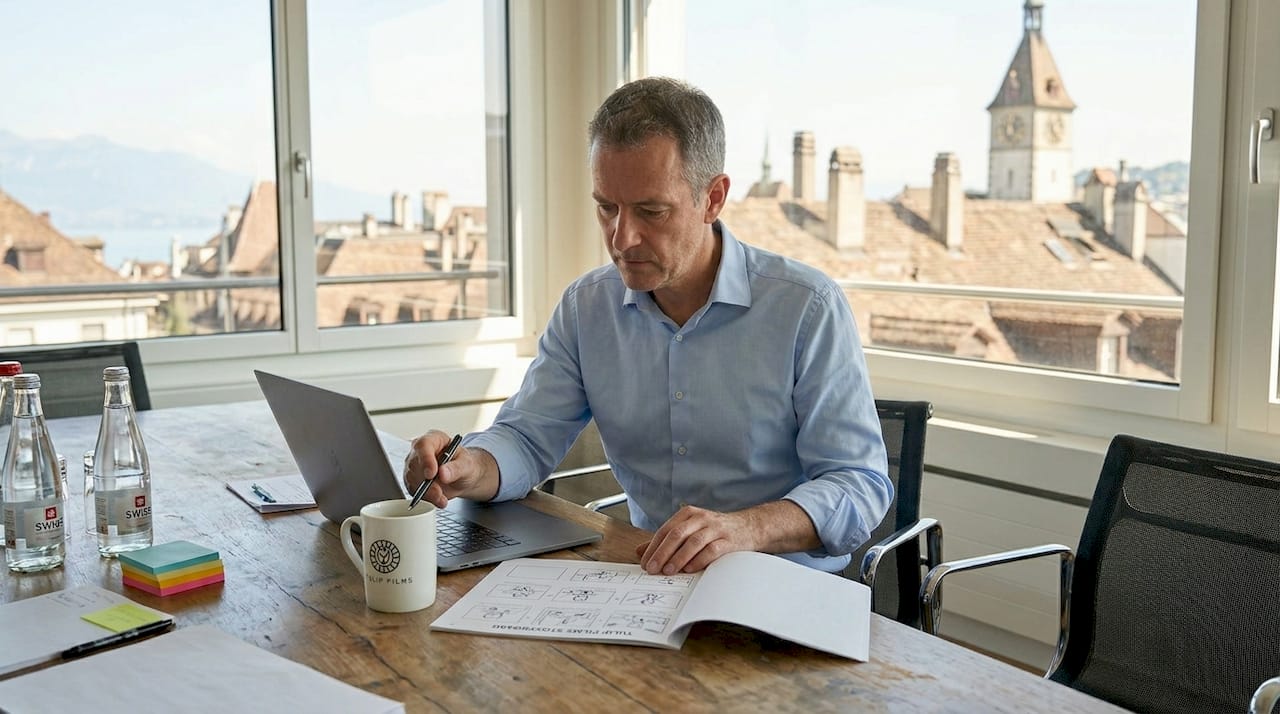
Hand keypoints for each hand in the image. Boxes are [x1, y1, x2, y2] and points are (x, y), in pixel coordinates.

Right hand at [402, 430, 497, 507]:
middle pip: (414, 464)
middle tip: (439, 493)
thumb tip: (443, 473)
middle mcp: (420, 451)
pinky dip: (425, 497)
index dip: (426, 459)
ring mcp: (414, 465)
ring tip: (442, 498)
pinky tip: (437, 499)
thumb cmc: (465, 464)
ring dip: (426, 492)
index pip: (423, 445)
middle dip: (426, 482)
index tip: (431, 474)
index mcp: (434, 439)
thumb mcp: (467, 464)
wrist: (463, 477)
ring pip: (411, 479)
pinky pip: (413, 489)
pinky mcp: (412, 479)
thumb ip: (456, 468)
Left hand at [635, 505, 755, 574]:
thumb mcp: (689, 530)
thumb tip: (640, 551)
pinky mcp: (728, 541)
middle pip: (677, 534)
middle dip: (662, 553)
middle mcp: (701, 518)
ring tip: (668, 571)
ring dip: (678, 558)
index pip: (665, 530)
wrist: (748, 527)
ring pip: (693, 542)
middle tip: (652, 569)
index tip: (645, 563)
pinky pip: (712, 550)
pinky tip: (690, 569)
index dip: (653, 547)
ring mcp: (715, 529)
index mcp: (688, 514)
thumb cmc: (714, 531)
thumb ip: (666, 540)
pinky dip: (699, 560)